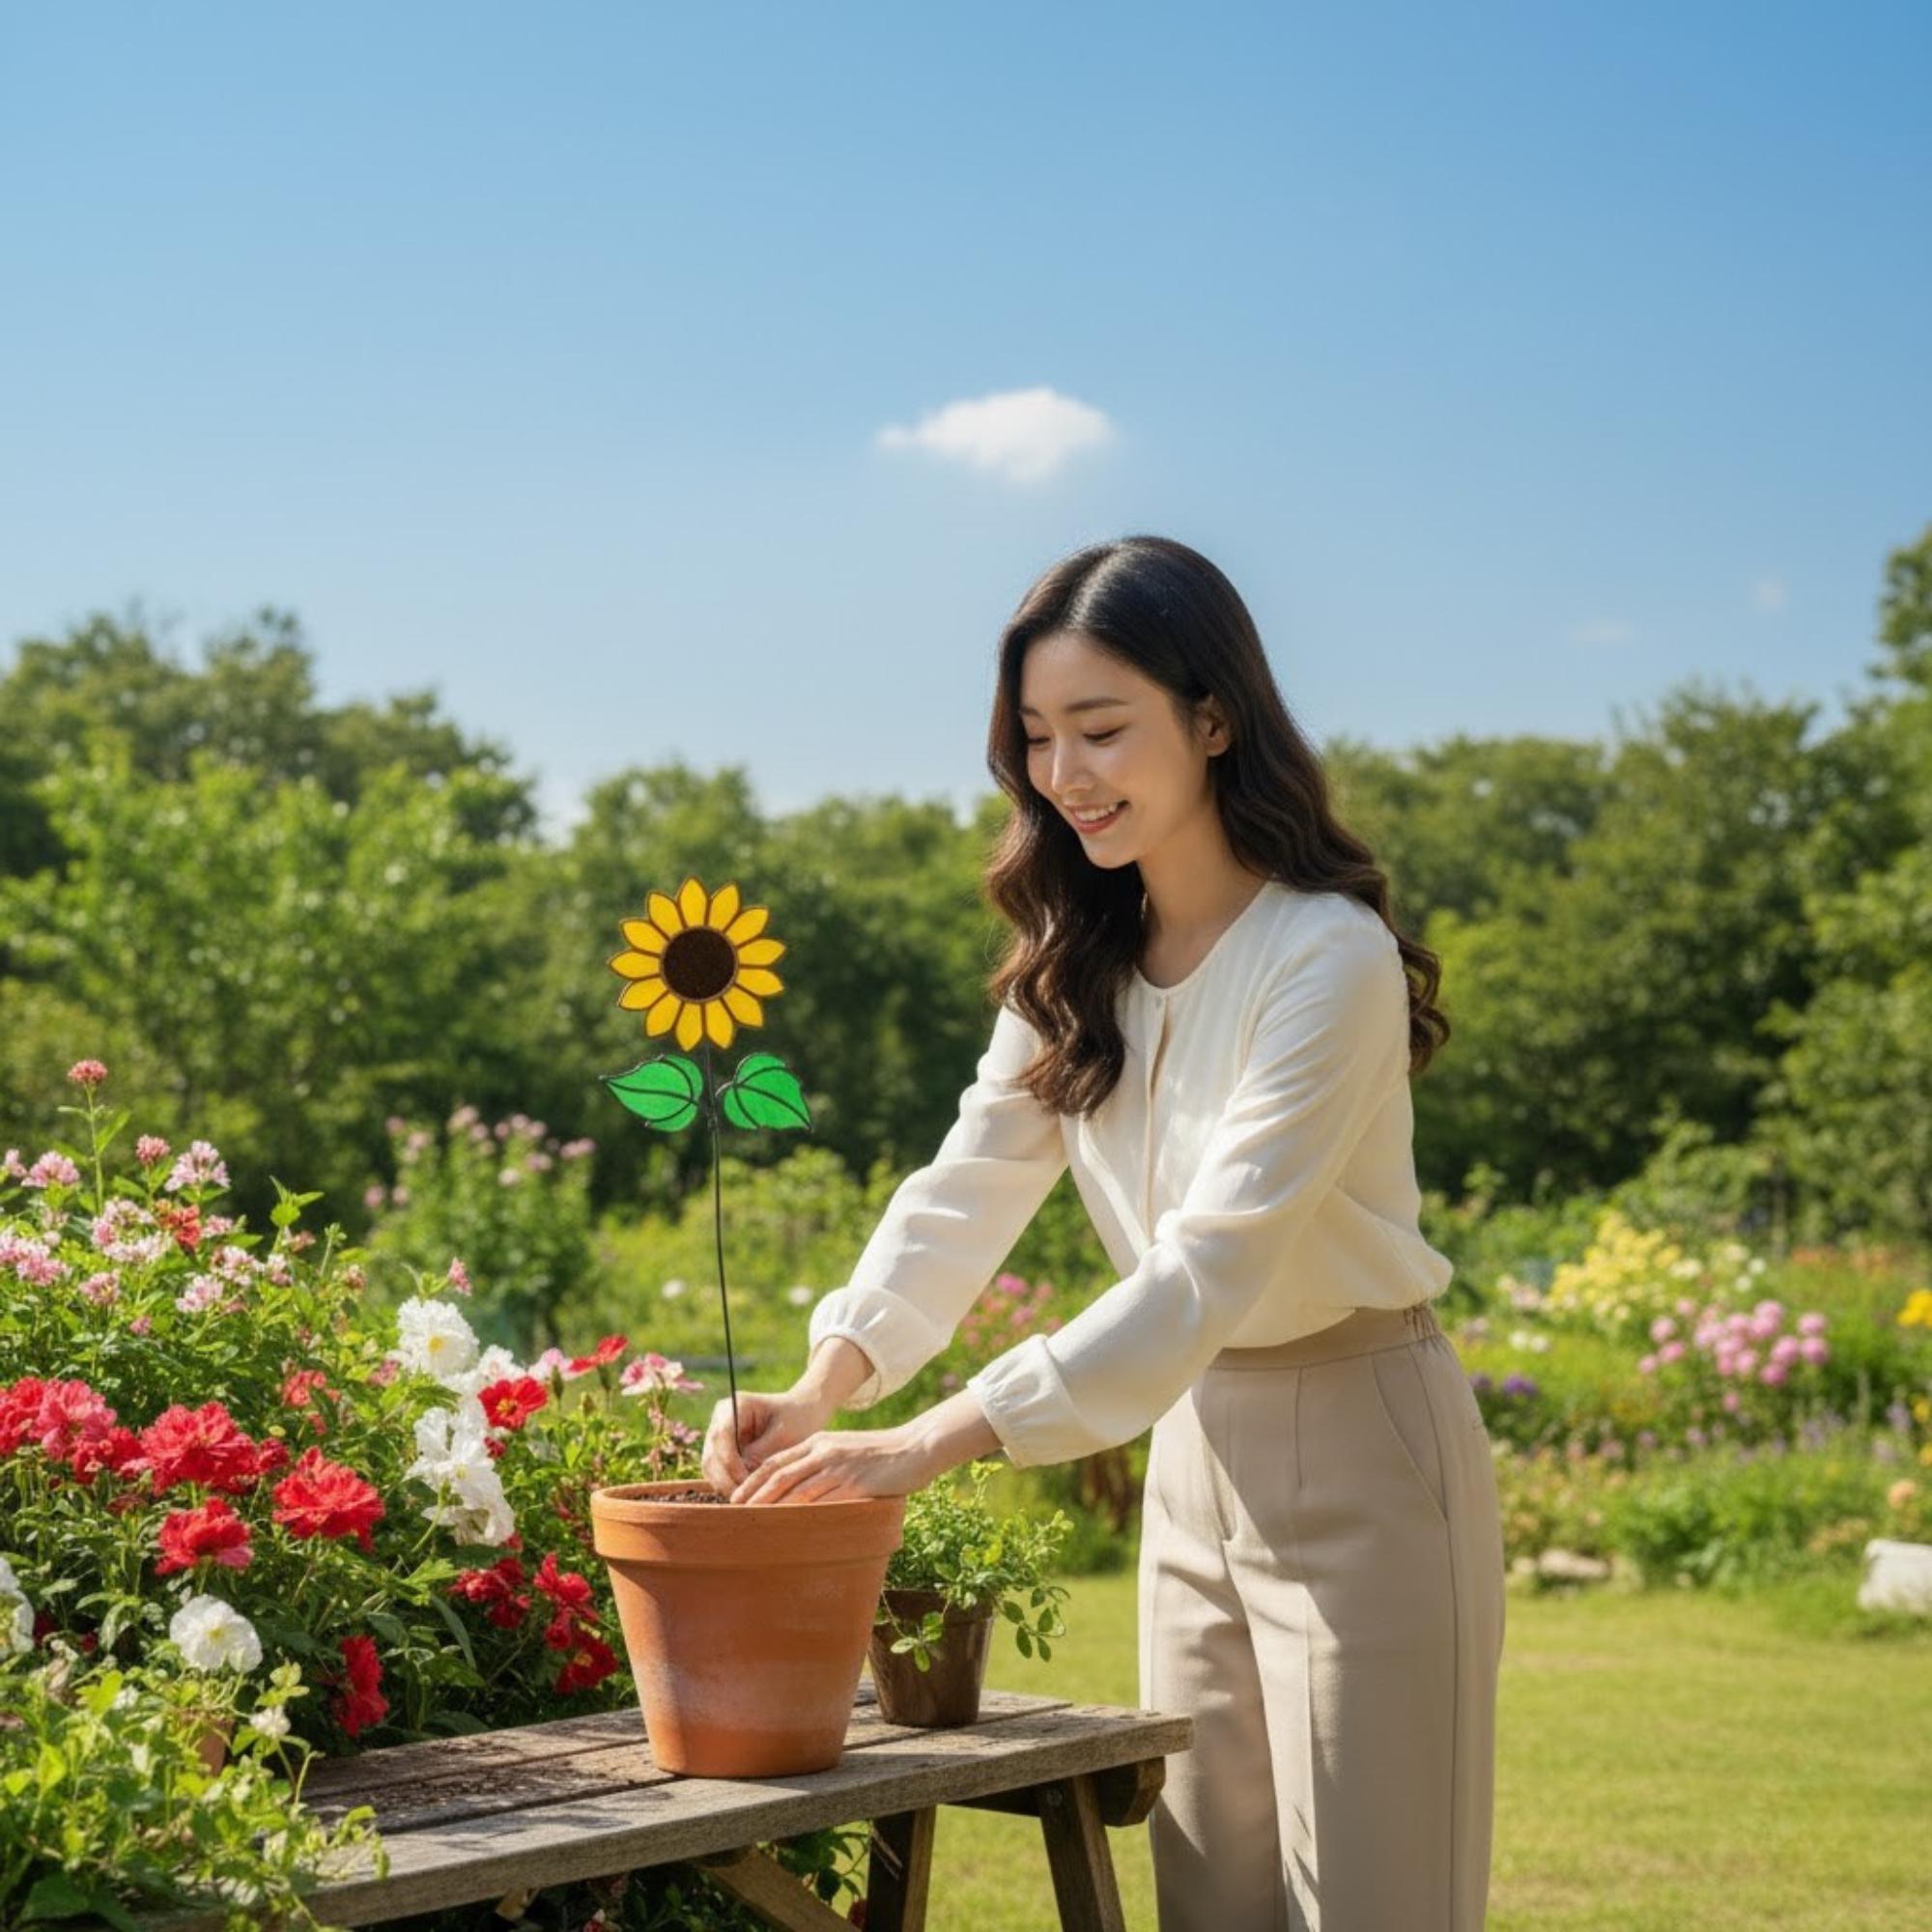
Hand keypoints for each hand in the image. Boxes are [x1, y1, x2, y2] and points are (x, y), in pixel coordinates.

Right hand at [701, 1388, 830, 1497]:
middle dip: (726, 1479)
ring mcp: (719, 1437)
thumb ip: (761, 1456)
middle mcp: (721, 1419)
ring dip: (726, 1486)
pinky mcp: (723, 1453)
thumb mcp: (784, 1436)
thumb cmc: (798, 1420)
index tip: (746, 1483)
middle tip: (744, 1502)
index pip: (722, 1436)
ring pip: (711, 1468)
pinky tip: (747, 1499)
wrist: (804, 1414)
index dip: (730, 1463)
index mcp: (735, 1405)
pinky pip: (719, 1474)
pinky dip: (730, 1486)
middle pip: (712, 1454)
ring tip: (746, 1504)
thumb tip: (742, 1482)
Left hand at [728, 1425, 931, 1506]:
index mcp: (819, 1441)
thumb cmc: (881, 1452)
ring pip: (796, 1491)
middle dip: (755, 1497)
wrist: (915, 1447)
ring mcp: (839, 1467)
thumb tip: (799, 1487)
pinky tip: (790, 1529)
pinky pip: (823, 1503)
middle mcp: (824, 1452)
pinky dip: (803, 1516)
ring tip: (755, 1526)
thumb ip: (822, 1461)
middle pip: (780, 1476)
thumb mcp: (845, 1448)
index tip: (737, 1498)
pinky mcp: (855, 1484)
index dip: (753, 1480)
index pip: (776, 1461)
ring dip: (773, 1509)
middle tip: (736, 1516)